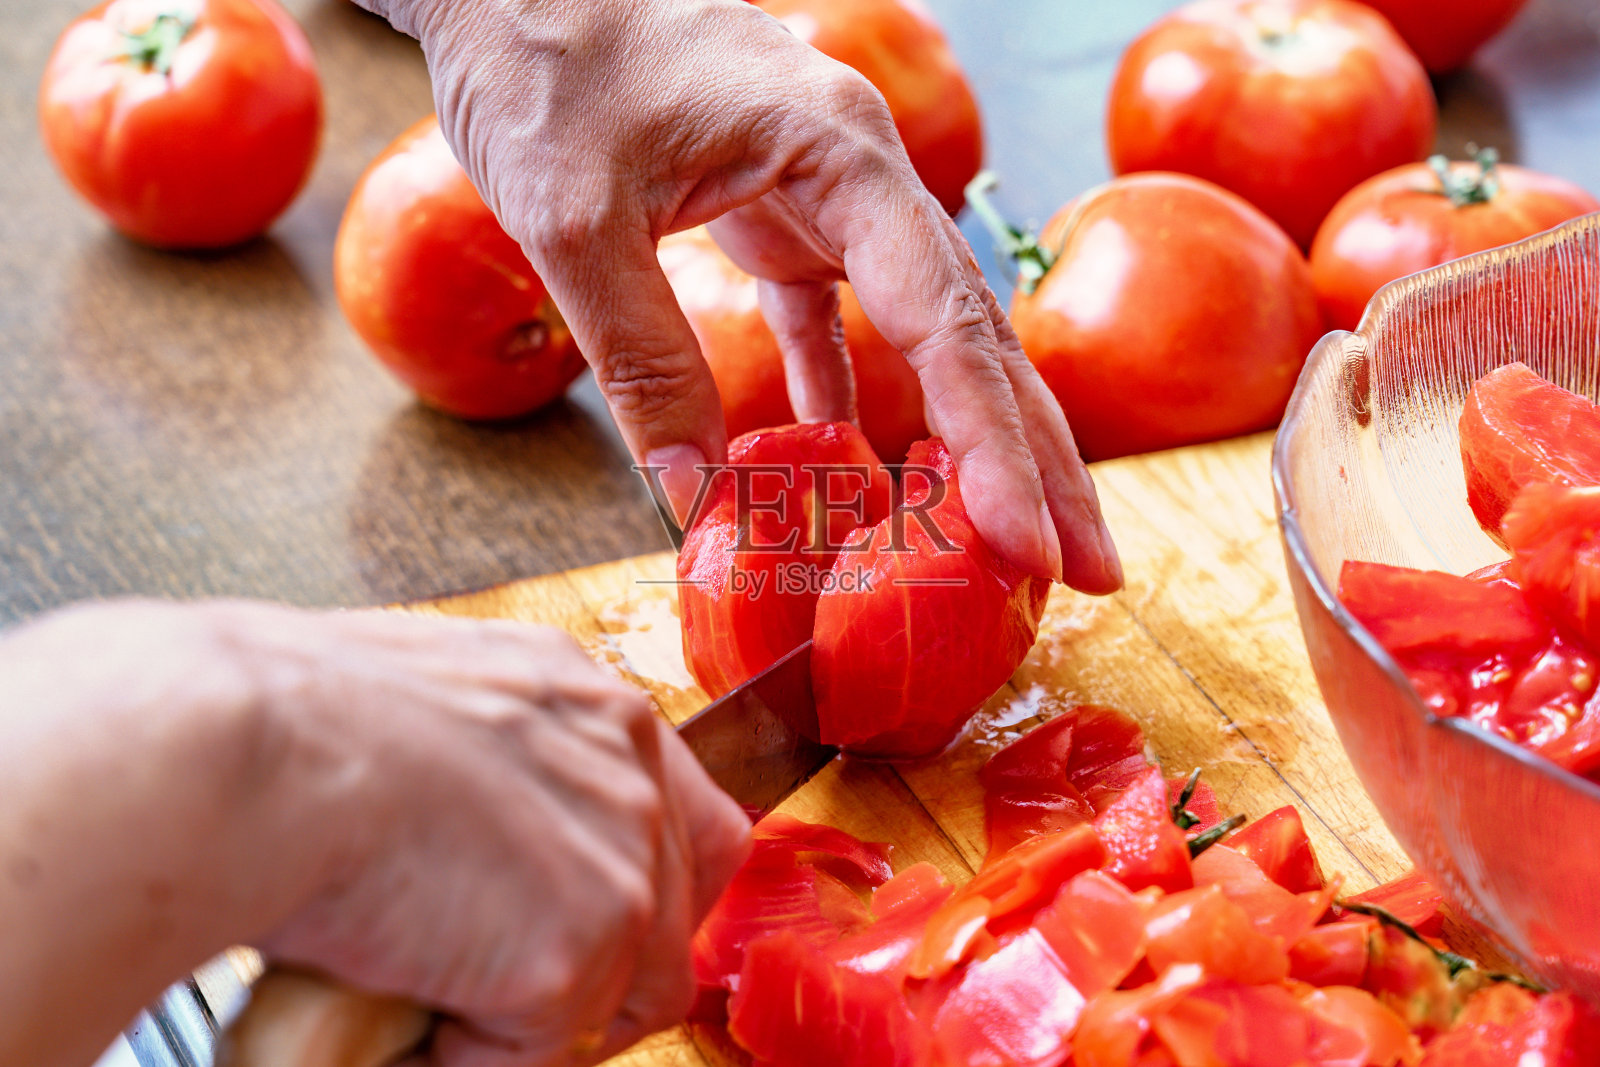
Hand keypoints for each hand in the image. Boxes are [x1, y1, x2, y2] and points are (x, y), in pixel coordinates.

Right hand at [233, 605, 751, 1065]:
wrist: (249, 752)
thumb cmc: (287, 722)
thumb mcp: (425, 709)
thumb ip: (488, 766)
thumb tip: (475, 839)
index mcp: (586, 701)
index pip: (679, 811)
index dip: (642, 884)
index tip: (590, 929)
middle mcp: (626, 770)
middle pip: (678, 908)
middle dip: (604, 969)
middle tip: (503, 996)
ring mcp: (616, 861)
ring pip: (623, 996)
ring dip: (534, 1024)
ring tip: (432, 1007)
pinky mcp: (575, 951)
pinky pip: (535, 1054)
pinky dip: (464, 1060)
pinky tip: (396, 1020)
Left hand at [368, 0, 1121, 593]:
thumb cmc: (545, 60)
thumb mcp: (576, 221)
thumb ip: (643, 357)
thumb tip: (693, 497)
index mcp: (838, 154)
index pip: (944, 320)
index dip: (995, 444)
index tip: (1031, 540)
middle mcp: (858, 174)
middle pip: (972, 331)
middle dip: (1034, 455)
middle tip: (1089, 566)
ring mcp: (823, 191)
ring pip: (924, 327)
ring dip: (970, 433)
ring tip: (1015, 532)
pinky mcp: (775, 210)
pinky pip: (835, 313)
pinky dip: (847, 389)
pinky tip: (854, 458)